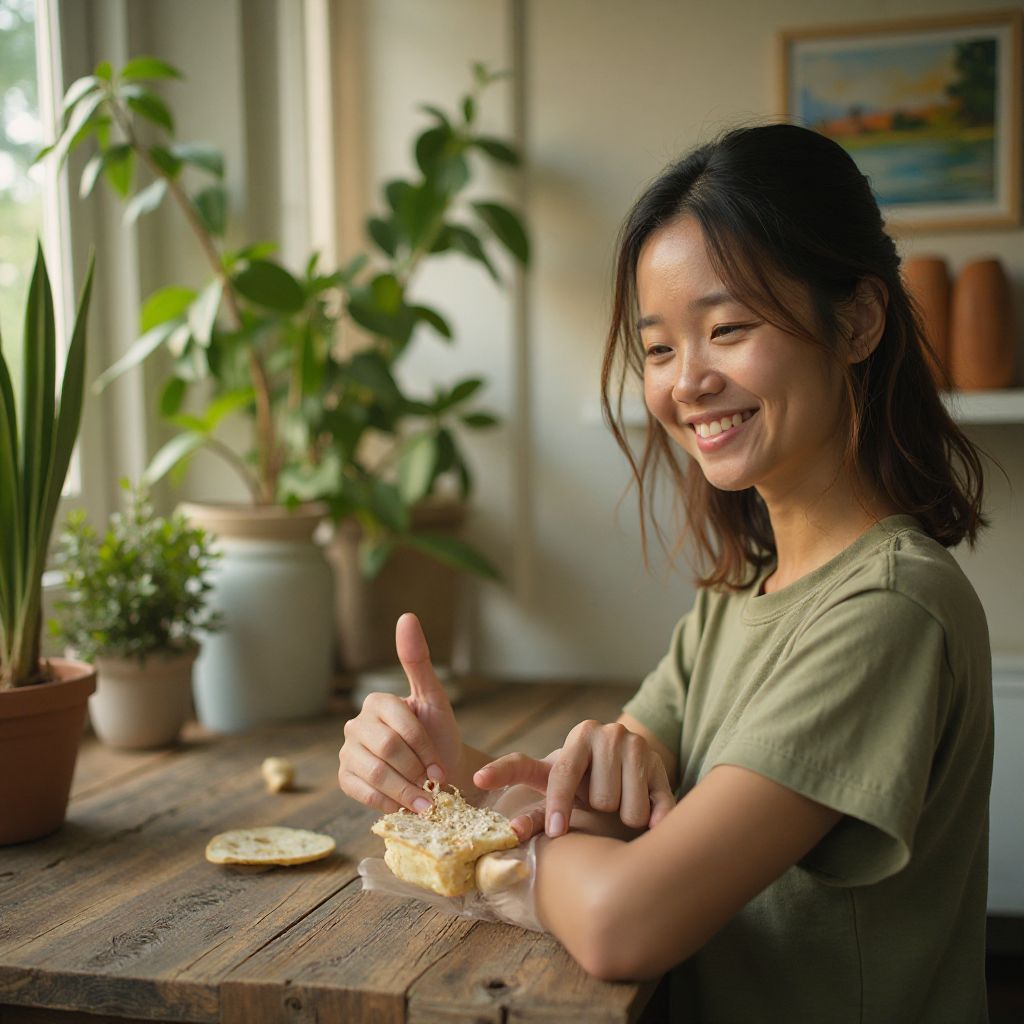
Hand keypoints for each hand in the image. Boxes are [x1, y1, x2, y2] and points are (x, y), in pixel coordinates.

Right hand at [338, 612, 461, 813]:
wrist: (439, 776)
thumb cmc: (439, 736)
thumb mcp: (435, 698)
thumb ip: (418, 660)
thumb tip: (406, 616)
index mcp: (376, 702)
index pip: (401, 723)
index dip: (425, 747)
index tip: (442, 766)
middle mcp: (356, 725)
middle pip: (387, 750)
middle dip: (416, 771)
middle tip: (435, 785)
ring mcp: (348, 752)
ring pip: (375, 773)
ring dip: (405, 791)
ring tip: (426, 802)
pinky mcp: (345, 779)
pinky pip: (362, 793)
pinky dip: (389, 802)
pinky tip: (405, 805)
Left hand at [474, 720, 675, 838]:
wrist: (625, 759)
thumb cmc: (581, 780)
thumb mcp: (556, 786)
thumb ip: (535, 810)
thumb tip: (515, 831)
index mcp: (578, 738)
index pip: (564, 772)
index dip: (558, 802)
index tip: (555, 831)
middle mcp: (609, 735)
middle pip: (601, 800)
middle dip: (598, 809)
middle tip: (599, 799)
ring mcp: (638, 746)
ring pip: (630, 810)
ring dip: (623, 817)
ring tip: (619, 802)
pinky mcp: (661, 766)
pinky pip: (658, 811)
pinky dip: (655, 822)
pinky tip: (651, 820)